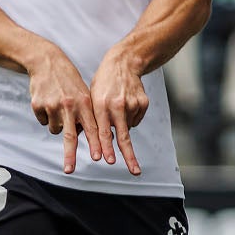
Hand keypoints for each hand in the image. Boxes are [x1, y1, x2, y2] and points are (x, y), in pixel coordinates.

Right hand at [26, 42, 102, 174]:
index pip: (92, 128)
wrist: (46, 61)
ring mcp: (52, 105)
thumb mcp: (83, 93)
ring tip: (58, 107)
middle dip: (70, 155)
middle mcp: (69, 105)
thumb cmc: (68, 80)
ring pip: (56, 130)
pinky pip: (44, 122)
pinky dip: (46, 117)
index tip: (99, 159)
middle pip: (70, 136)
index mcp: (84, 102)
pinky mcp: (38, 105)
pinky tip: (48, 103)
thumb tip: (88, 135)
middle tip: (69, 171)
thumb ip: (87, 114)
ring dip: (58, 125)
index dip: (96, 145)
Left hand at [88, 45, 148, 175]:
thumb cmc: (102, 84)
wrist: (123, 63)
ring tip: (117, 107)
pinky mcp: (143, 103)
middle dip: (128, 156)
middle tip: (134, 171)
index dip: (105, 147)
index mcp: (100, 104)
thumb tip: (94, 139)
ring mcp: (132, 104)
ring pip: (128, 128)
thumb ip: (92, 119)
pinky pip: (136, 120)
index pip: (102, 131)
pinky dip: (130, 118)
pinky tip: (127, 104)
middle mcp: (117, 105)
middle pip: (123, 136)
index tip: (107, 161)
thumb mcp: (91, 98)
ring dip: (121, 125)